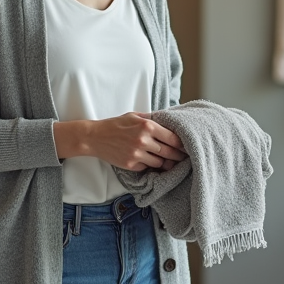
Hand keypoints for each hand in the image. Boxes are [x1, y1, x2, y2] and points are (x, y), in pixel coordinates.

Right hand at [53, 113, 186, 171]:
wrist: (95, 137)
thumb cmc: (116, 125)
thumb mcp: (135, 116)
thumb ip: (152, 119)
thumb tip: (170, 121)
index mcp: (147, 126)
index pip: (173, 138)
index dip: (183, 144)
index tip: (188, 146)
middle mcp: (144, 140)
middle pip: (169, 152)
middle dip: (179, 156)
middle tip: (185, 157)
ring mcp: (137, 154)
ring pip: (161, 162)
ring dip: (167, 162)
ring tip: (173, 161)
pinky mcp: (131, 165)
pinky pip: (148, 167)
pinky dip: (152, 165)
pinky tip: (156, 163)